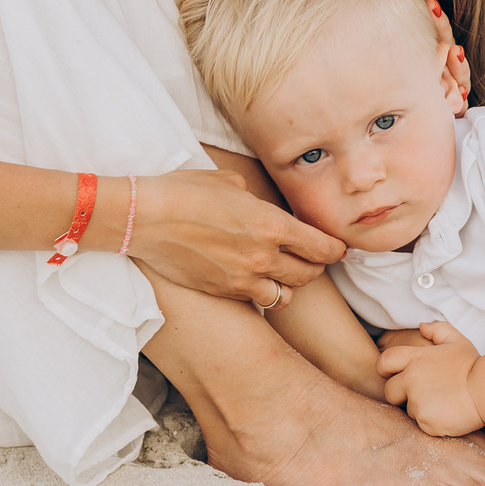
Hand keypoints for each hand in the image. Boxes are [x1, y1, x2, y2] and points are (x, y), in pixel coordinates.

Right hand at [130, 167, 342, 308]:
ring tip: (283, 275)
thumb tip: (260, 208)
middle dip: (315, 266)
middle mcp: (263, 256)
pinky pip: (257, 302)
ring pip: (286, 295)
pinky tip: (256, 283)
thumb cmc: (185, 191)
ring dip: (290, 286)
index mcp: (271, 224)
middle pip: (309, 274)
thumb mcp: (230, 183)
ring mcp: (242, 279)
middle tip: (312, 259)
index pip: (321, 246)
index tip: (338, 249)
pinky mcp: (223, 292)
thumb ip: (255, 200)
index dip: (335, 249)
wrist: (146, 218)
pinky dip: (263, 295)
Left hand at [377, 321, 484, 436]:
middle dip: (400, 393)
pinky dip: (431, 421)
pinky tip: (447, 413)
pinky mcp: (426, 422)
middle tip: (423, 392)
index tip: (396, 374)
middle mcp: (411, 380)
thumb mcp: (457, 340)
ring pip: (407, 409)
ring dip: (419, 407)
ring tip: (441, 401)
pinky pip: (421, 423)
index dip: (386, 369)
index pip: (383, 362)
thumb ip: (437, 330)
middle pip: (389, 391)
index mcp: (415, 359)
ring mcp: (418, 402)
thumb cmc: (473, 365)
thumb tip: (422, 326)